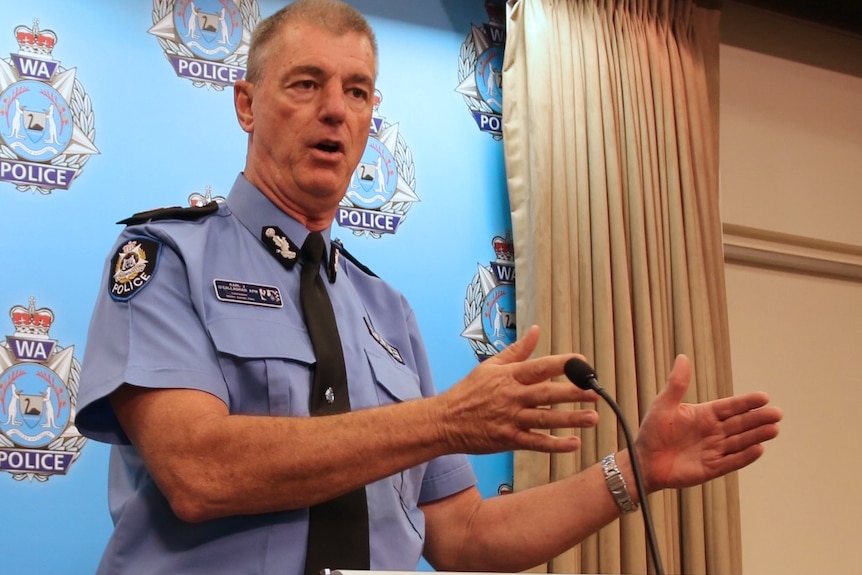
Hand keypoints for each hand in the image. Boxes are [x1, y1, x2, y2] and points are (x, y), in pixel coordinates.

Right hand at [437, 325, 598, 454]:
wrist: (444, 421)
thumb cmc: (468, 392)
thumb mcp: (490, 366)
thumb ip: (517, 351)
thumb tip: (536, 330)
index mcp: (508, 376)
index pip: (539, 367)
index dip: (562, 364)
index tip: (582, 362)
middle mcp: (511, 397)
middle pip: (547, 394)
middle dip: (574, 393)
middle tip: (597, 393)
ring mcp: (510, 419)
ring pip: (545, 419)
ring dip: (570, 419)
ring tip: (593, 418)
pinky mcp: (508, 440)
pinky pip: (535, 443)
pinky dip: (555, 445)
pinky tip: (574, 443)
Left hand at [635, 354, 781, 491]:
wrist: (643, 462)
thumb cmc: (652, 432)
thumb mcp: (663, 404)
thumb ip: (677, 384)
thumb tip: (682, 356)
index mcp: (704, 415)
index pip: (730, 407)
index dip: (746, 402)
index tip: (764, 397)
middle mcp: (713, 431)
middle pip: (740, 424)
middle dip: (758, 418)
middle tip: (777, 413)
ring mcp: (714, 450)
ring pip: (740, 441)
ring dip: (757, 436)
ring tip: (774, 429)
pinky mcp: (711, 468)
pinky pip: (731, 461)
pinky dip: (745, 456)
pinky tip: (759, 449)